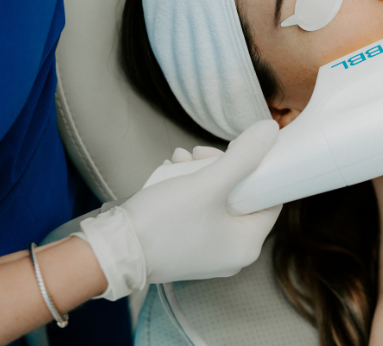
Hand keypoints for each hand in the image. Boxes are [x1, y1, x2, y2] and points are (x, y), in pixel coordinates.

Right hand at [77, 120, 280, 298]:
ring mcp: (208, 249)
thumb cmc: (163, 222)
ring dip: (201, 171)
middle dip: (221, 165)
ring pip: (218, 197)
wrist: (113, 250)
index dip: (258, 170)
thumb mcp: (207, 183)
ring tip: (181, 158)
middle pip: (241, 195)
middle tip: (202, 152)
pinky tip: (172, 170)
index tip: (241, 149)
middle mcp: (231, 252)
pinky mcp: (187, 243)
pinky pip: (199, 208)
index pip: (270, 199)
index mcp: (246, 245)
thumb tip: (270, 130)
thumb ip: (243, 156)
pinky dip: (189, 187)